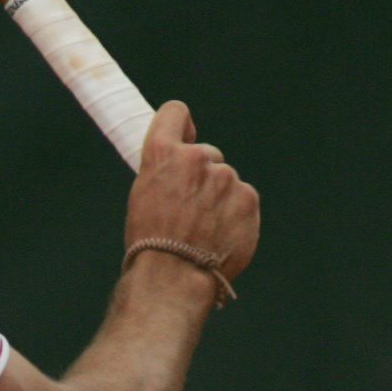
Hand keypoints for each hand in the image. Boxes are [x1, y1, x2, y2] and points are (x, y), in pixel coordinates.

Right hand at [124, 100, 259, 289]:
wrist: (173, 277)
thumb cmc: (151, 242)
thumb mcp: (144, 195)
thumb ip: (167, 172)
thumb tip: (182, 169)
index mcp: (162, 152)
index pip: (176, 113)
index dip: (181, 126)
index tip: (185, 138)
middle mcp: (196, 157)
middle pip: (206, 154)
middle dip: (202, 176)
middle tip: (190, 209)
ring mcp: (225, 177)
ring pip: (225, 181)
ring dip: (219, 199)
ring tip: (203, 230)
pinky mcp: (247, 199)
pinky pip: (242, 200)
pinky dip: (235, 216)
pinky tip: (219, 236)